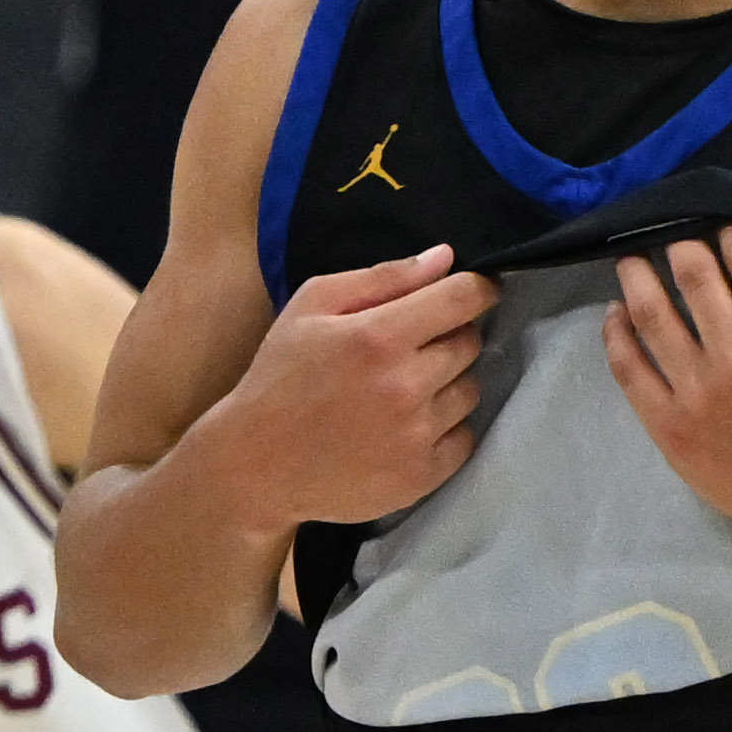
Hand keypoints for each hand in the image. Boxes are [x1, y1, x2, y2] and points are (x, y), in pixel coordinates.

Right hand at [205, 247, 491, 530]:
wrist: (256, 465)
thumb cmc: (279, 378)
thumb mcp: (309, 309)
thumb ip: (380, 277)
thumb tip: (445, 257)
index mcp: (377, 337)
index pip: (463, 298)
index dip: (475, 288)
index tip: (470, 292)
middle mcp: (406, 385)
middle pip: (470, 343)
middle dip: (447, 338)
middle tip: (407, 350)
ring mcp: (418, 434)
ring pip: (471, 390)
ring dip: (446, 384)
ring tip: (401, 393)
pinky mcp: (424, 474)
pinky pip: (465, 437)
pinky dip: (444, 429)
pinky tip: (404, 428)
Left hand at [606, 225, 731, 535]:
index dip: (729, 233)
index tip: (720, 232)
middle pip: (692, 275)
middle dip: (679, 247)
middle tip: (671, 242)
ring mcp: (697, 390)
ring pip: (650, 313)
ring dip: (635, 278)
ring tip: (630, 263)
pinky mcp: (668, 423)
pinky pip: (628, 367)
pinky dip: (615, 332)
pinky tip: (615, 314)